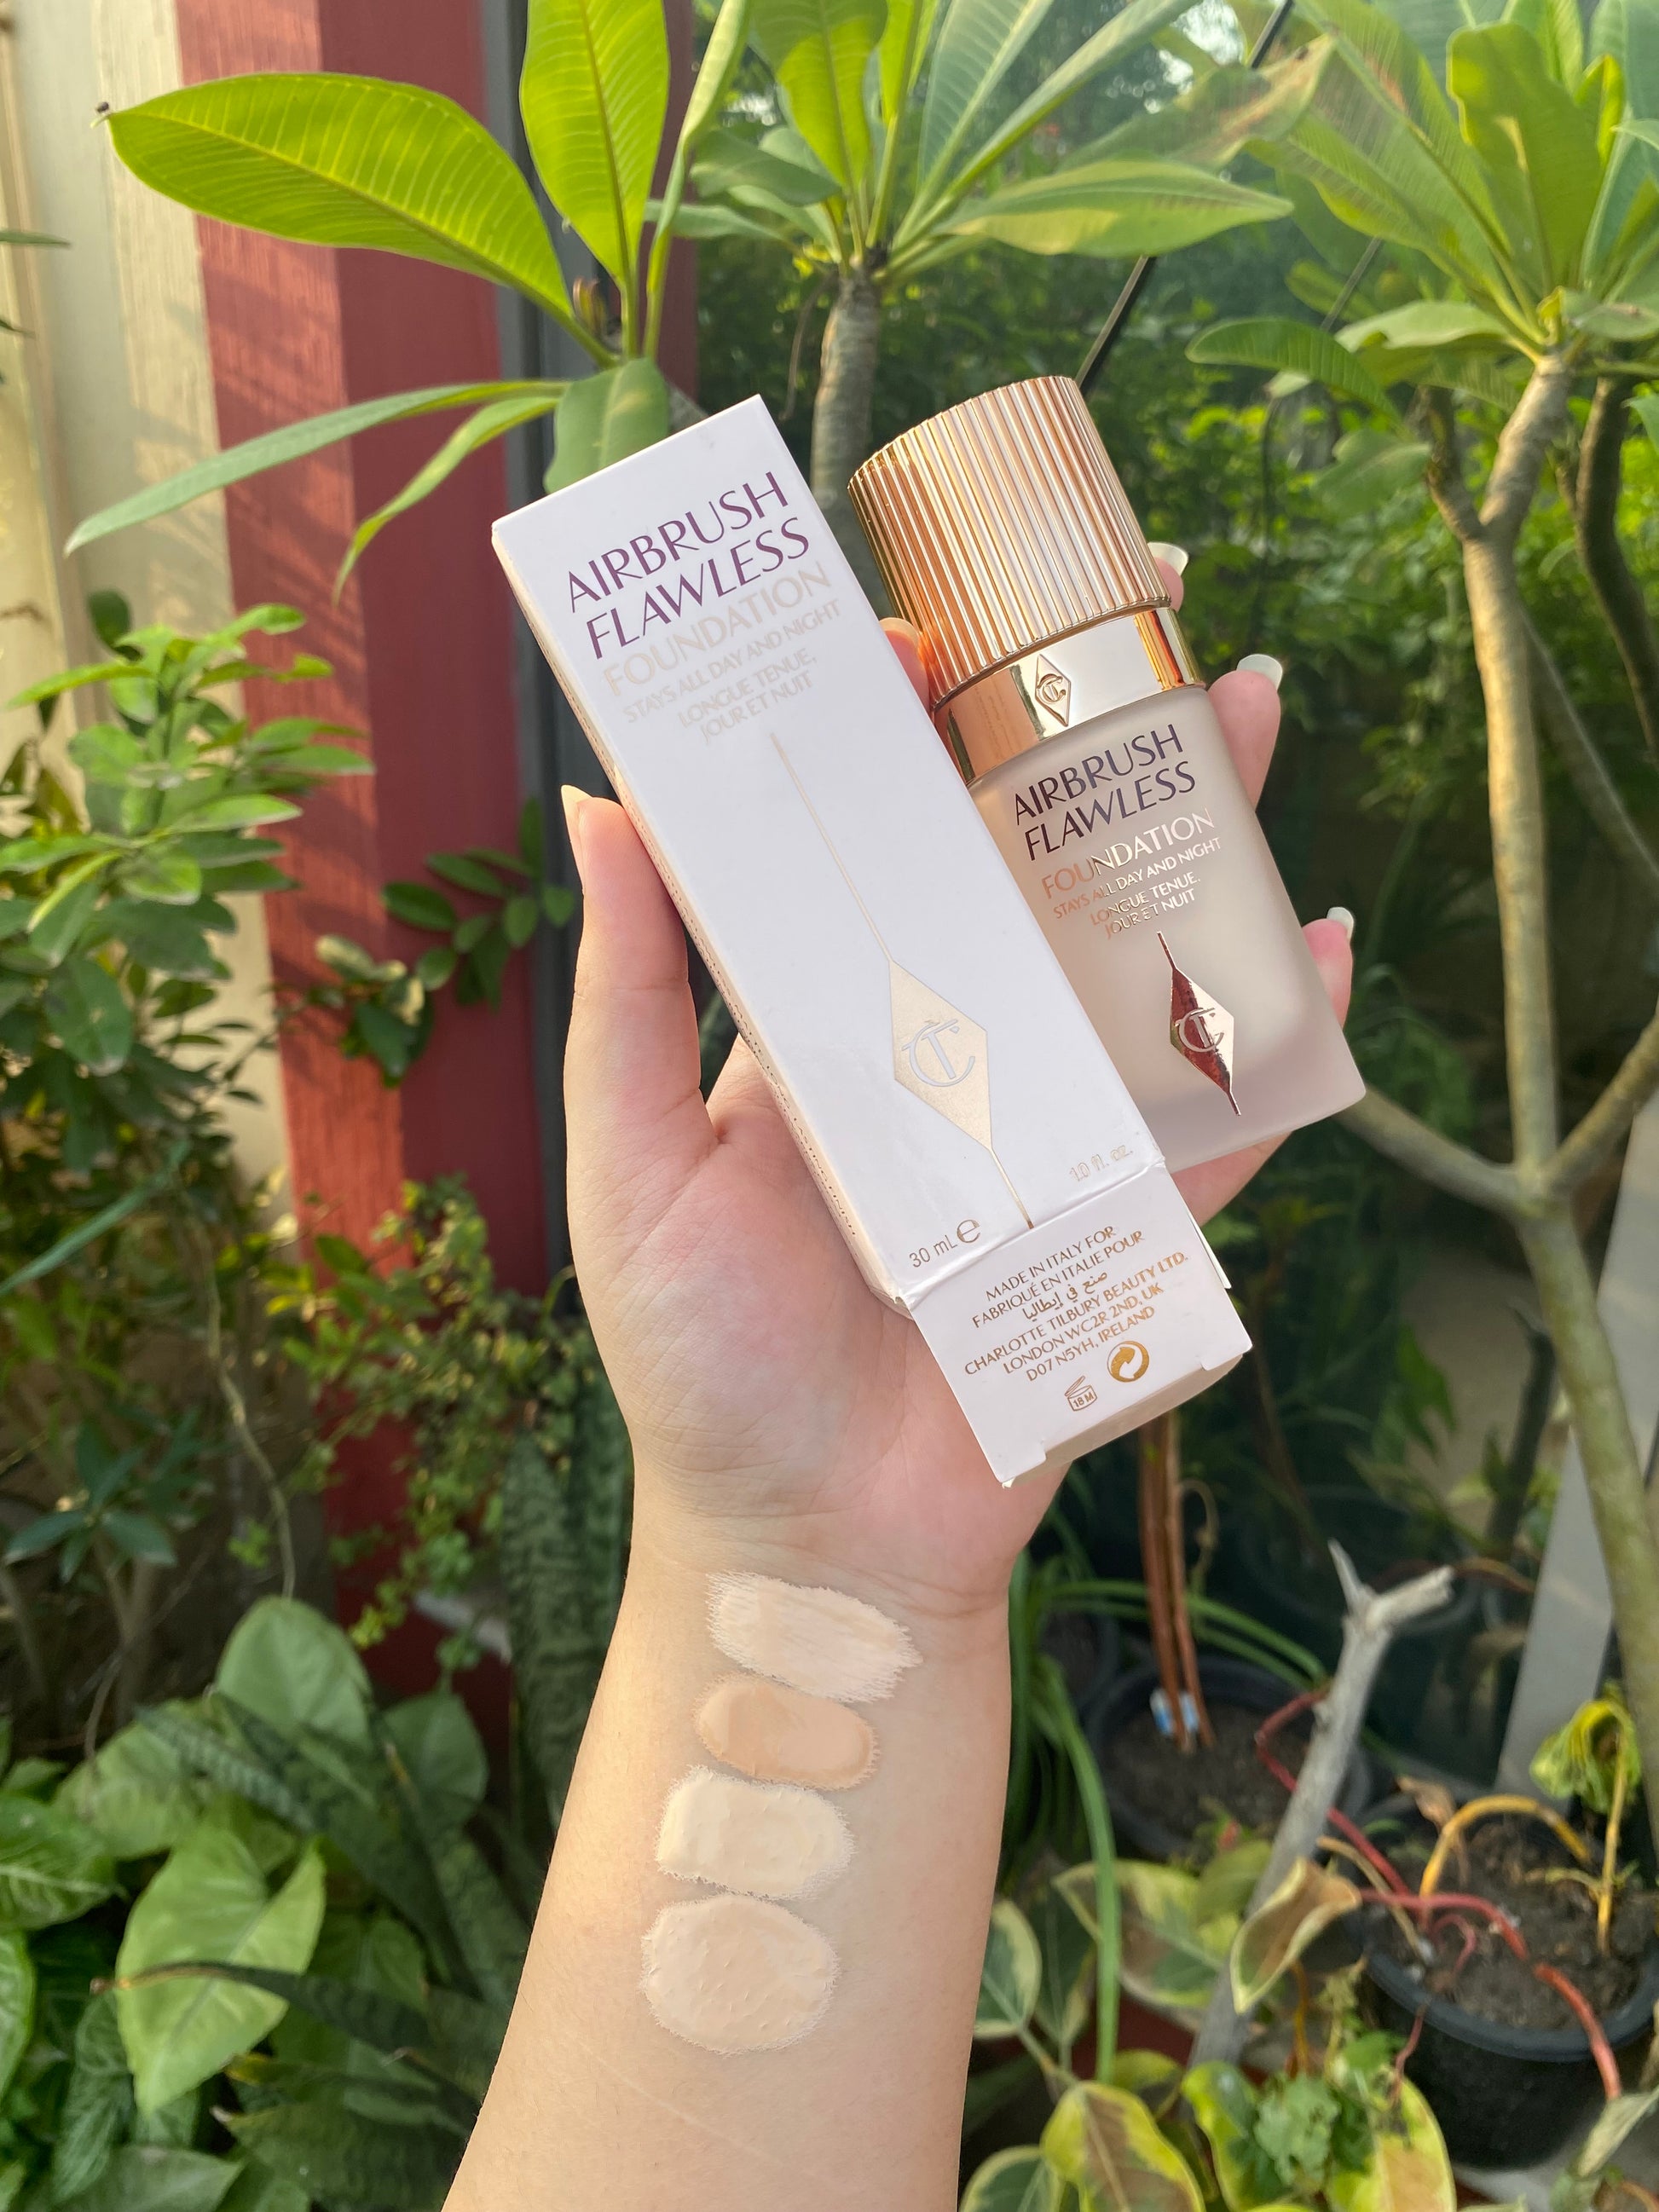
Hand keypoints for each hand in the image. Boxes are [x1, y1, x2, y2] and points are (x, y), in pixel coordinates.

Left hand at [562, 561, 1351, 1620]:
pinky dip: (1268, 1035)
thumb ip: (631, 995)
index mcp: (827, 1027)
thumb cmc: (701, 1361)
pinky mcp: (1123, 1219)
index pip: (870, 848)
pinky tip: (1311, 946)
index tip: (916, 635)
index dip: (897, 740)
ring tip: (1242, 712)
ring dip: (1191, 835)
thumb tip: (605, 804)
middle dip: (1079, 745)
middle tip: (1136, 610)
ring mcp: (1045, 1128)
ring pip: (1129, 955)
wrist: (808, 1540)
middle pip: (1021, 872)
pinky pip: (1214, 1115)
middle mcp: (945, 1054)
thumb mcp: (635, 1163)